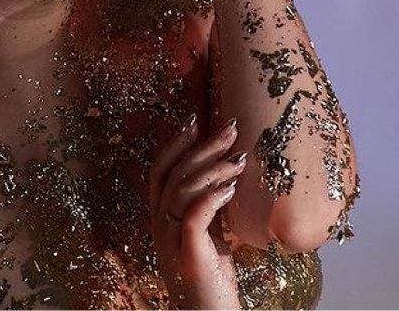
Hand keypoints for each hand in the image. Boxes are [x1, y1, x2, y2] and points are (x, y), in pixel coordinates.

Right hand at [148, 113, 247, 308]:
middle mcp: (160, 226)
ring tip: (239, 159)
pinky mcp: (188, 255)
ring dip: (212, 169)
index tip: (194, 119)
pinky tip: (231, 188)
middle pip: (172, 174)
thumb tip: (227, 178)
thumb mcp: (209, 235)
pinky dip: (211, 197)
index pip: (160, 171)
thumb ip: (209, 209)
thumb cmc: (212, 279)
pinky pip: (193, 217)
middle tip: (229, 128)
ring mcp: (171, 241)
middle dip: (201, 146)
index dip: (174, 143)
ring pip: (181, 190)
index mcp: (162, 218)